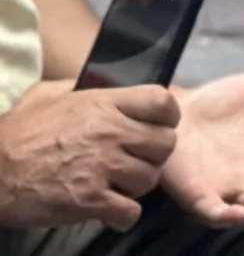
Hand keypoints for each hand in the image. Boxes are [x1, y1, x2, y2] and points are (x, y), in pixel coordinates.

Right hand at [0, 84, 177, 229]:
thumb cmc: (19, 132)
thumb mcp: (51, 94)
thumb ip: (82, 86)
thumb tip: (105, 85)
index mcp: (103, 103)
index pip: (162, 102)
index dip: (167, 117)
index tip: (158, 126)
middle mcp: (110, 132)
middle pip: (164, 143)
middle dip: (154, 155)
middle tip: (138, 161)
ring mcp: (102, 167)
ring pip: (150, 179)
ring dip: (138, 186)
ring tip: (120, 185)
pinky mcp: (90, 201)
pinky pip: (130, 212)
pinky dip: (123, 216)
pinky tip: (110, 210)